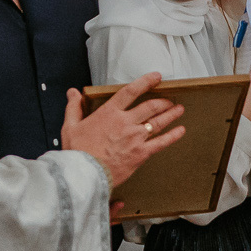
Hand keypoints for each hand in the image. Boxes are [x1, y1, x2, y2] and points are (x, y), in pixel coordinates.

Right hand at [62, 72, 185, 191]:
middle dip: (162, 101)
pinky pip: (161, 142)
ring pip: (158, 122)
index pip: (131, 91)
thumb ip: (74, 107)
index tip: (156, 77)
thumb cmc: (78, 152)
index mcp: (109, 113)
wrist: (85, 174)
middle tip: (169, 100)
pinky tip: (180, 130)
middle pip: (150, 106)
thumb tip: (72, 92)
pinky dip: (173, 135)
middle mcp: (126, 122)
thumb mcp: (70, 126)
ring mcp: (136, 137)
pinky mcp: (141, 153)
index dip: (146, 81)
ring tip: (179, 109)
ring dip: (171, 114)